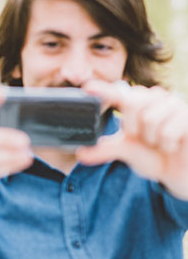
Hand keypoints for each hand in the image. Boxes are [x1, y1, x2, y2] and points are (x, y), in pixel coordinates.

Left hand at [78, 80, 187, 198]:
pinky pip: (168, 130)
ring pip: (150, 118)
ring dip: (153, 139)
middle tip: (145, 139)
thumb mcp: (126, 151)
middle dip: (135, 129)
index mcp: (135, 102)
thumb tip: (81, 154)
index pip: (115, 93)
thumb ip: (105, 150)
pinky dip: (167, 145)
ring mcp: (173, 103)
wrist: (180, 171)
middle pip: (131, 103)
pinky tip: (174, 145)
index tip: (86, 87)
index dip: (102, 90)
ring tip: (160, 142)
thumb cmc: (153, 155)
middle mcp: (153, 97)